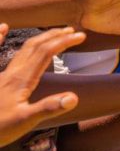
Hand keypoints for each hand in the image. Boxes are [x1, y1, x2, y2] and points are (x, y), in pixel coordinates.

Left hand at [0, 26, 84, 147]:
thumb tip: (73, 97)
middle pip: (35, 46)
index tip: (81, 36)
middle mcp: (11, 72)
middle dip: (55, 35)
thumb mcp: (24, 122)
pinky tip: (3, 28)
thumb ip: (48, 108)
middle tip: (72, 31)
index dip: (64, 41)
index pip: (46, 52)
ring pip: (22, 49)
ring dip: (40, 38)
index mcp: (21, 79)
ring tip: (54, 33)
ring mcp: (2, 75)